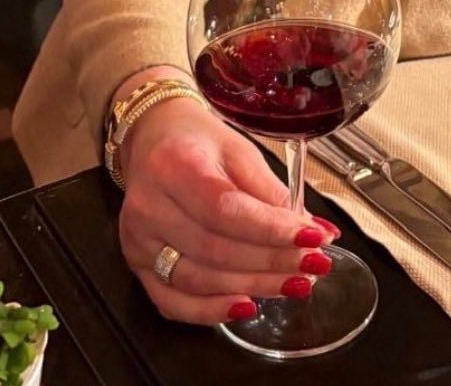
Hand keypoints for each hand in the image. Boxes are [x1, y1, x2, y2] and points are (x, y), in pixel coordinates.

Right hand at [117, 97, 339, 324]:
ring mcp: (138, 240)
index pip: (225, 209)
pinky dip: (211, 311)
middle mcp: (149, 206)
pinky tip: (246, 307)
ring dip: (253, 287)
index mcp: (174, 165)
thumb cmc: (199, 143)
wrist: (154, 139)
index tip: (313, 239)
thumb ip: (272, 192)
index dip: (271, 230)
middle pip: (215, 249)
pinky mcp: (136, 264)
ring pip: (198, 280)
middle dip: (271, 263)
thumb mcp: (239, 150)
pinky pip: (172, 302)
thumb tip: (314, 232)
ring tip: (294, 283)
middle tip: (314, 265)